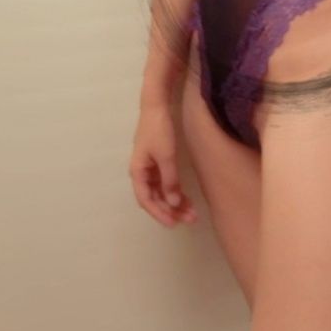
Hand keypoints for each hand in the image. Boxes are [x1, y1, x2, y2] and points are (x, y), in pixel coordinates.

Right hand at [128, 101, 198, 228]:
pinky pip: (166, 183)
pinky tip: (187, 199)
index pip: (146, 200)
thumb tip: (172, 204)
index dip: (159, 213)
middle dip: (171, 211)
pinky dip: (176, 191)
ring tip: (192, 213)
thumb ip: (169, 180)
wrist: (157, 107)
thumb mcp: (166, 156)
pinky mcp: (158, 162)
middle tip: (189, 220)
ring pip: (162, 192)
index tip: (173, 223)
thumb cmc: (159, 130)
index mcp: (137, 172)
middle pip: (155, 198)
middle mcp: (142, 173)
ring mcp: (150, 168)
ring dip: (175, 203)